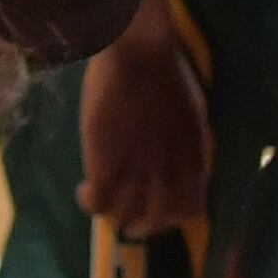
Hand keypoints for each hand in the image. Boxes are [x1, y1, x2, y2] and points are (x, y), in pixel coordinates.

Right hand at [74, 0, 208, 234]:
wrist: (137, 50)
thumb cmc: (165, 73)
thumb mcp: (192, 117)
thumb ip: (189, 147)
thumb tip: (182, 166)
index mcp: (193, 162)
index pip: (189, 211)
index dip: (171, 217)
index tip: (156, 209)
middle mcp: (168, 173)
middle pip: (156, 220)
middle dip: (141, 226)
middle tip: (127, 220)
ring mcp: (136, 168)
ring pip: (125, 216)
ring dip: (113, 215)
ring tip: (102, 202)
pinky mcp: (104, 160)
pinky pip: (98, 200)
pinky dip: (90, 202)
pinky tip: (84, 191)